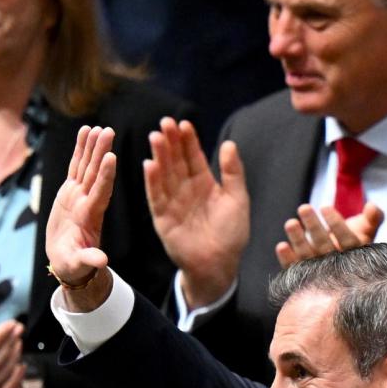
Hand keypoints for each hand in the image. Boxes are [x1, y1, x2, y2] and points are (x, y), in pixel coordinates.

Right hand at [46, 125, 116, 292]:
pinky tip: (84, 131)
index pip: (100, 192)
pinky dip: (79, 150)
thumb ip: (89, 260)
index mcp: (91, 217)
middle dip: (101, 153)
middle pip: (95, 174)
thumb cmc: (75, 265)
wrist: (70, 262)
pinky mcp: (70, 192)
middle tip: (108, 131)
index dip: (105, 175)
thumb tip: (101, 261)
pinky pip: (76, 167)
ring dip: (92, 147)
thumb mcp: (80, 264)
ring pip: (87, 166)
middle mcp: (88, 202)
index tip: (111, 157)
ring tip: (97, 127)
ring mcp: (80, 195)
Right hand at [143, 118, 248, 306]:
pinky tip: (149, 164)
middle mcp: (186, 190)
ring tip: (156, 137)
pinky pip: (156, 197)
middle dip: (171, 143)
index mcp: (204, 184)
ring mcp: (173, 203)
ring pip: (164, 175)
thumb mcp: (237, 199)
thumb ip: (232, 172)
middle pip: (176, 161)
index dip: (188, 141)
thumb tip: (229, 143)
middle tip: (165, 123)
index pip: (194, 157)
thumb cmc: (232, 233)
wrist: (220, 264)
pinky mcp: (163, 218)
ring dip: (159, 157)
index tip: (183, 123)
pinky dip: (152, 182)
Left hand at [275, 202, 384, 267]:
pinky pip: (295, 269)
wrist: (341, 260)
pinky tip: (281, 246)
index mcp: (355, 256)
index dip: (336, 224)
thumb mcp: (367, 228)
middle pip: (324, 247)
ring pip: (308, 257)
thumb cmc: (354, 239)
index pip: (347, 240)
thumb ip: (373, 218)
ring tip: (290, 223)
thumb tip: (372, 206)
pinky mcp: (303, 276)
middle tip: (304, 207)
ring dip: (298, 240)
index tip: (325, 206)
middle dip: (314, 227)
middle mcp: (337, 267)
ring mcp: (319, 273)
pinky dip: (288, 259)